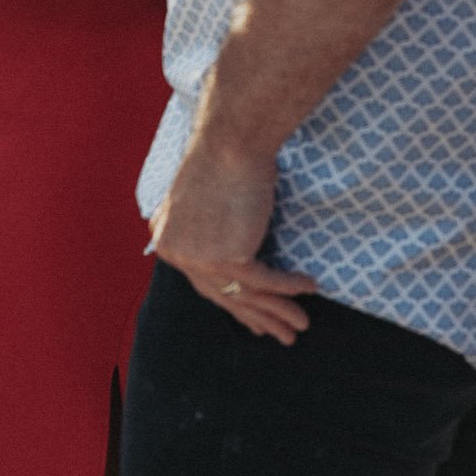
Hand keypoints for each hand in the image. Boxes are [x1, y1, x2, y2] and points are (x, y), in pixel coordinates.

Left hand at [150, 131, 315, 345]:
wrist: (229, 139)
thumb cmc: (219, 158)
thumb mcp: (198, 198)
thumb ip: (201, 227)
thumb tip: (218, 251)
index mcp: (166, 239)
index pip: (204, 283)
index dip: (232, 303)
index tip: (253, 319)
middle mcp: (177, 254)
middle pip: (224, 296)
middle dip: (256, 317)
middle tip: (280, 336)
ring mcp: (200, 258)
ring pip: (247, 295)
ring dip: (279, 313)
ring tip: (301, 326)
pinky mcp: (228, 257)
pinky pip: (267, 282)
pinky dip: (290, 288)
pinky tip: (309, 288)